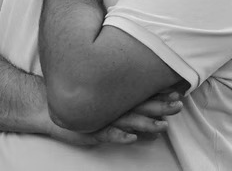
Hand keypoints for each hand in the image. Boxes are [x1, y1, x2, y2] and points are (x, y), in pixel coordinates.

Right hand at [48, 88, 184, 146]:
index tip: (179, 93)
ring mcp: (104, 118)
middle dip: (160, 106)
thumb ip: (132, 118)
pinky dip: (120, 135)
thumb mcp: (109, 112)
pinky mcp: (93, 130)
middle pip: (141, 106)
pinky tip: (132, 138)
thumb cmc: (85, 109)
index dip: (161, 95)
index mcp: (119, 99)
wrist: (53, 109)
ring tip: (162, 126)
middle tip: (178, 105)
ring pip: (128, 120)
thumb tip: (157, 131)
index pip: (144, 96)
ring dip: (146, 122)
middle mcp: (114, 106)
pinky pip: (108, 133)